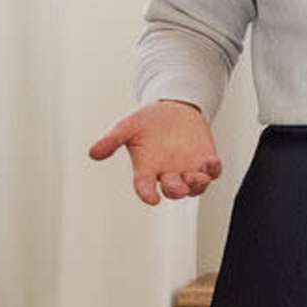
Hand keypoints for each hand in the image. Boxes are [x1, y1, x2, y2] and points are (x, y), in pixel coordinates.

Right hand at [87, 101, 223, 203]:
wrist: (174, 108)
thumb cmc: (148, 120)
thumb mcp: (128, 126)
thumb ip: (112, 140)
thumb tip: (93, 153)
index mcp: (147, 169)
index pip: (145, 187)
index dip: (147, 194)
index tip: (151, 198)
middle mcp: (168, 173)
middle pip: (173, 191)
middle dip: (176, 190)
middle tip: (178, 185)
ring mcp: (188, 168)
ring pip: (194, 187)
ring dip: (197, 185)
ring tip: (199, 177)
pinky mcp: (205, 160)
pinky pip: (212, 172)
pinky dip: (213, 170)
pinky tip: (211, 163)